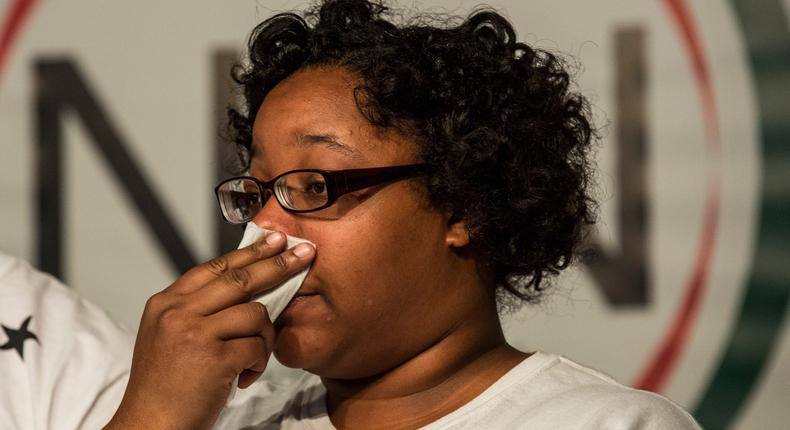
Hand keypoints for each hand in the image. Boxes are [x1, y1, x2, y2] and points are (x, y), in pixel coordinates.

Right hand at [105, 231, 314, 429]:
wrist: (150, 426)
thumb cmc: (166, 386)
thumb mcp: (169, 335)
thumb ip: (198, 308)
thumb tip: (244, 283)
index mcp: (166, 303)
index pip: (214, 267)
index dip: (248, 252)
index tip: (274, 239)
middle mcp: (177, 312)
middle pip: (240, 279)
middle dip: (278, 265)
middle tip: (305, 255)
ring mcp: (194, 333)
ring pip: (255, 314)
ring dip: (263, 338)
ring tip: (252, 359)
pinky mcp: (214, 358)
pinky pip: (256, 346)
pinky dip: (258, 363)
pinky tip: (243, 377)